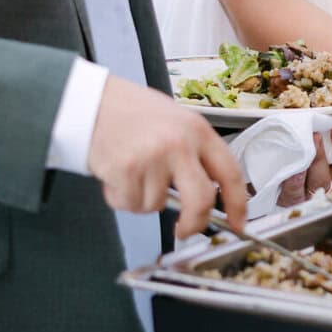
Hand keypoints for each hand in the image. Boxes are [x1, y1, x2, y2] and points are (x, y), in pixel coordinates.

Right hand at [86, 74, 248, 237]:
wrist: (92, 102)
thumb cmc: (132, 113)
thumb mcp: (176, 122)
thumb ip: (193, 154)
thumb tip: (208, 195)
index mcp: (197, 130)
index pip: (229, 173)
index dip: (238, 204)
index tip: (238, 223)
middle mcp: (179, 143)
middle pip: (201, 200)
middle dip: (194, 224)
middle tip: (184, 230)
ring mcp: (153, 157)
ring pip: (156, 205)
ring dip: (142, 198)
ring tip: (132, 171)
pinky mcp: (127, 170)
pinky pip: (130, 204)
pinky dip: (121, 197)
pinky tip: (116, 173)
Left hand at [275, 112, 331, 207]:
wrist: (275, 139)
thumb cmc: (309, 123)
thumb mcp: (330, 110)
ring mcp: (318, 186)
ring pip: (326, 183)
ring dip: (320, 161)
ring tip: (312, 137)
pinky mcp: (294, 194)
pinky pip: (297, 194)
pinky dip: (295, 182)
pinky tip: (293, 168)